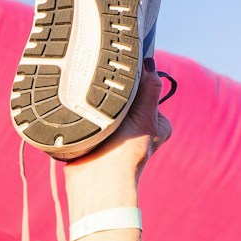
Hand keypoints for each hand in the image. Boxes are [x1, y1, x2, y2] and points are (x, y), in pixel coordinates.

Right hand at [64, 60, 170, 208]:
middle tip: (107, 93)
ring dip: (99, 105)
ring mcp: (115, 135)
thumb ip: (150, 87)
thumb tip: (149, 62)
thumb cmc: (127, 152)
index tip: (127, 76)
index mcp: (157, 125)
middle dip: (117, 94)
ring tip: (94, 106)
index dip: (139, 83)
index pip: (150, 93)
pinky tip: (82, 115)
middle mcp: (137, 130)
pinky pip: (90, 119)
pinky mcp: (94, 139)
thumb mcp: (145, 114)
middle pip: (128, 99)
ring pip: (108, 108)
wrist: (97, 178)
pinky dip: (85, 116)